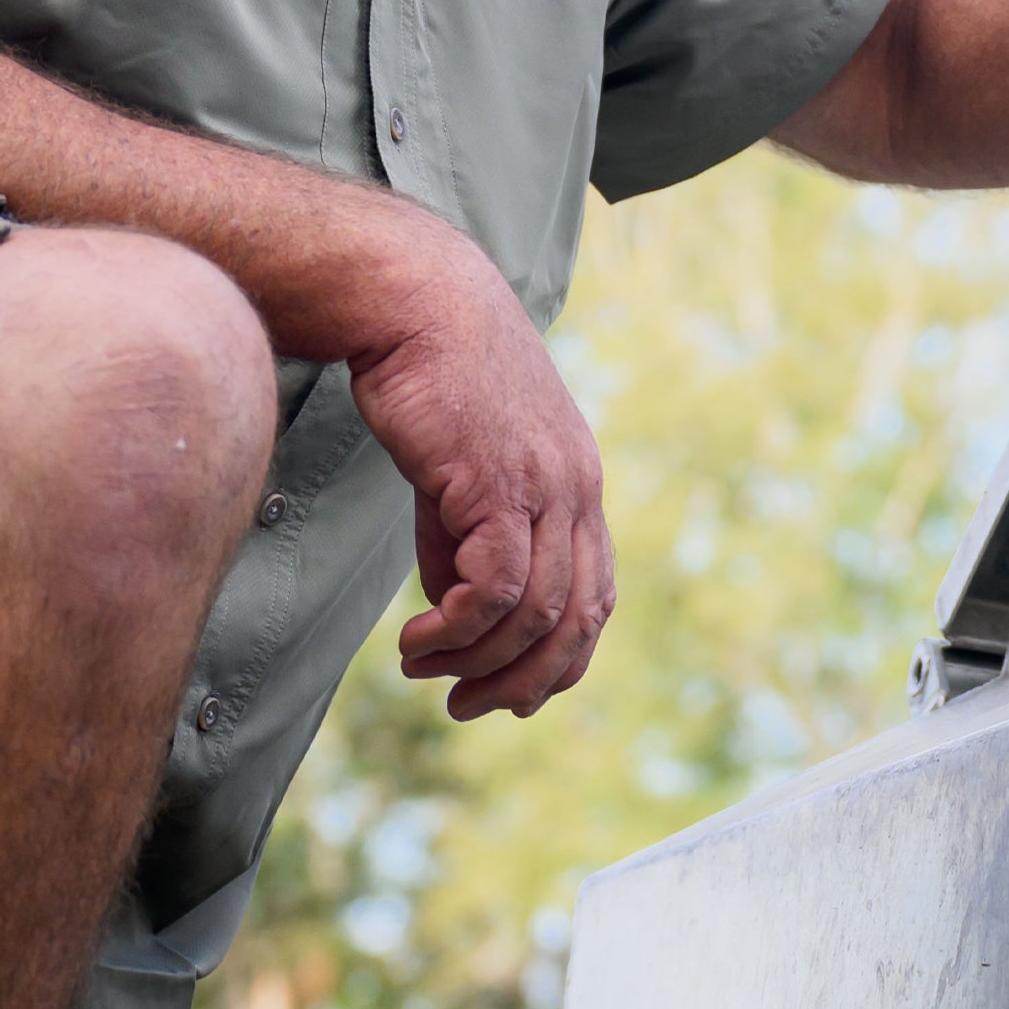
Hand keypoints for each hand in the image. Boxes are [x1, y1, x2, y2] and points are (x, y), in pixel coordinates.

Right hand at [348, 228, 614, 721]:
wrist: (413, 302)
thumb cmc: (431, 379)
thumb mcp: (462, 472)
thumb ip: (468, 539)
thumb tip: (461, 613)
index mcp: (578, 484)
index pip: (595, 596)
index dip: (559, 660)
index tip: (507, 692)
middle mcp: (577, 488)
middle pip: (578, 620)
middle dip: (525, 682)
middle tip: (467, 705)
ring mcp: (544, 484)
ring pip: (535, 612)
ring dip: (477, 661)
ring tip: (423, 667)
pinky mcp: (497, 482)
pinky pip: (493, 589)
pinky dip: (456, 632)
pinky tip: (417, 640)